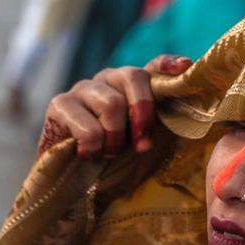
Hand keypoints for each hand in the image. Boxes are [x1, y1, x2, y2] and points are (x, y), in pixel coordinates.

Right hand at [43, 54, 192, 158]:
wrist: (66, 179)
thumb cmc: (109, 160)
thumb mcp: (139, 143)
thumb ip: (157, 126)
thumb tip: (185, 119)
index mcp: (130, 86)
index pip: (151, 66)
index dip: (167, 64)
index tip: (185, 67)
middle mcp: (107, 79)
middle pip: (133, 76)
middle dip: (142, 113)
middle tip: (142, 146)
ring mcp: (82, 89)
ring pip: (112, 103)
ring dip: (115, 138)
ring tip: (109, 154)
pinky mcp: (59, 104)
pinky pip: (88, 127)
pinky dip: (93, 147)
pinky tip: (87, 154)